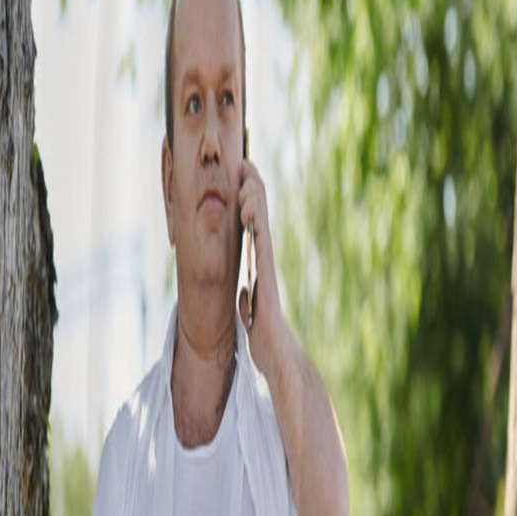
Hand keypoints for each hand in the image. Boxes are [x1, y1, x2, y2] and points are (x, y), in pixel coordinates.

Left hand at [238, 156, 283, 378]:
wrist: (276, 355)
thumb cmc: (264, 336)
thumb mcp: (248, 312)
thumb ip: (246, 299)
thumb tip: (241, 293)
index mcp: (258, 267)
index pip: (252, 227)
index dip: (247, 201)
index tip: (240, 178)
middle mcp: (264, 261)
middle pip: (259, 217)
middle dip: (252, 187)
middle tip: (245, 161)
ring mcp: (266, 265)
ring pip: (261, 223)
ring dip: (253, 195)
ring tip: (245, 172)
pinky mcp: (265, 273)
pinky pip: (259, 242)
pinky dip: (255, 222)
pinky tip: (247, 205)